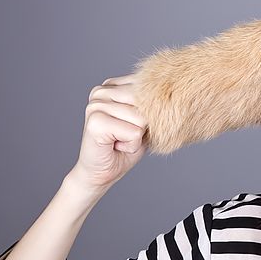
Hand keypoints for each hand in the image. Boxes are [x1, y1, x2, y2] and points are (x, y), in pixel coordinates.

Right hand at [68, 74, 147, 192]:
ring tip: (120, 140)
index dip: (148, 114)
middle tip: (125, 135)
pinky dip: (132, 145)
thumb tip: (164, 95)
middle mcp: (101, 91)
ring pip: (141, 118)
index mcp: (111, 86)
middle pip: (146, 102)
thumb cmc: (124, 147)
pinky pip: (134, 132)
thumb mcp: (142, 121)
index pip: (148, 89)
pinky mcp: (96, 122)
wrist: (102, 173)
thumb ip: (150, 104)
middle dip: (143, 125)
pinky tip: (117, 146)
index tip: (130, 125)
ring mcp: (96, 105)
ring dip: (137, 137)